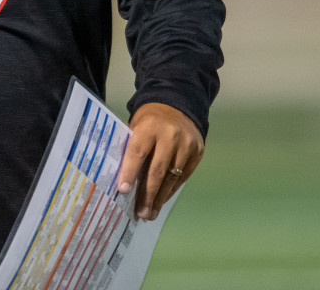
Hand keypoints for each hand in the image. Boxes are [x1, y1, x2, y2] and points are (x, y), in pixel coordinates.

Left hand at [115, 102, 203, 220]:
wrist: (178, 105)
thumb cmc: (149, 120)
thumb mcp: (136, 126)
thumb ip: (131, 148)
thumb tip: (122, 180)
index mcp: (149, 126)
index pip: (138, 152)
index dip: (129, 172)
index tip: (123, 191)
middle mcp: (170, 136)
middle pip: (157, 170)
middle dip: (147, 194)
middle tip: (140, 213)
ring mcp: (186, 145)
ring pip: (172, 177)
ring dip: (160, 198)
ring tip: (150, 214)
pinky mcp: (198, 152)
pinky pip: (183, 177)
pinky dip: (171, 190)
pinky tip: (162, 200)